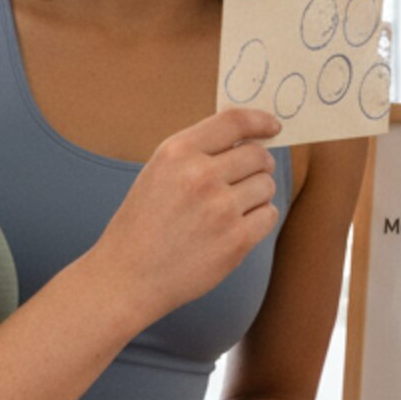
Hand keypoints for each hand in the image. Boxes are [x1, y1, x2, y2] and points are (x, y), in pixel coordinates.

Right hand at [97, 107, 282, 322]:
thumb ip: (198, 153)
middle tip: (247, 178)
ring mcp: (220, 209)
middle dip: (258, 165)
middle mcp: (200, 176)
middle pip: (257, 156)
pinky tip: (234, 228)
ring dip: (257, 195)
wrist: (127, 278)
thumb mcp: (158, 174)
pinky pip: (269, 215)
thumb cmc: (143, 225)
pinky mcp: (236, 240)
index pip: (234, 122)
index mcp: (177, 152)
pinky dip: (258, 220)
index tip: (273, 127)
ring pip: (266, 186)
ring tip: (230, 210)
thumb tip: (250, 140)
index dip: (260, 121)